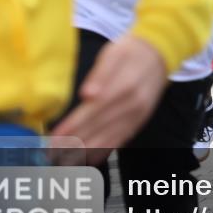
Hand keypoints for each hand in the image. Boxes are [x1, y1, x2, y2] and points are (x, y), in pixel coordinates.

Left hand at [50, 35, 166, 164]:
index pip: (92, 111)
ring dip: (86, 151)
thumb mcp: (114, 54)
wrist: (160, 53)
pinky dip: (105, 150)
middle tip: (52, 153)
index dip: (73, 126)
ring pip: (110, 138)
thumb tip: (87, 94)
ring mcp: (137, 115)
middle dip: (74, 142)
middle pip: (99, 128)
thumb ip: (100, 74)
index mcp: (123, 87)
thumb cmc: (131, 51)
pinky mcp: (140, 120)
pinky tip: (90, 159)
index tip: (55, 136)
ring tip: (66, 161)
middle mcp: (132, 105)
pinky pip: (121, 139)